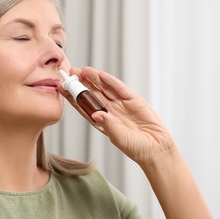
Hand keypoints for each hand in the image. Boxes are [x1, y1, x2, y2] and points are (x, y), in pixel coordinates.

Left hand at [58, 66, 175, 166]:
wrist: (157, 148)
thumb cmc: (136, 147)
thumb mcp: (120, 137)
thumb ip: (109, 125)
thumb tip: (96, 114)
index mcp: (102, 122)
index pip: (84, 107)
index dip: (73, 97)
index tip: (62, 88)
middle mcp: (109, 111)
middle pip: (92, 95)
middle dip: (81, 84)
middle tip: (71, 72)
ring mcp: (121, 105)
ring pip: (104, 89)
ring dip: (93, 79)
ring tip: (82, 70)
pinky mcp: (133, 100)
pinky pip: (120, 88)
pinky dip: (111, 81)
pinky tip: (101, 74)